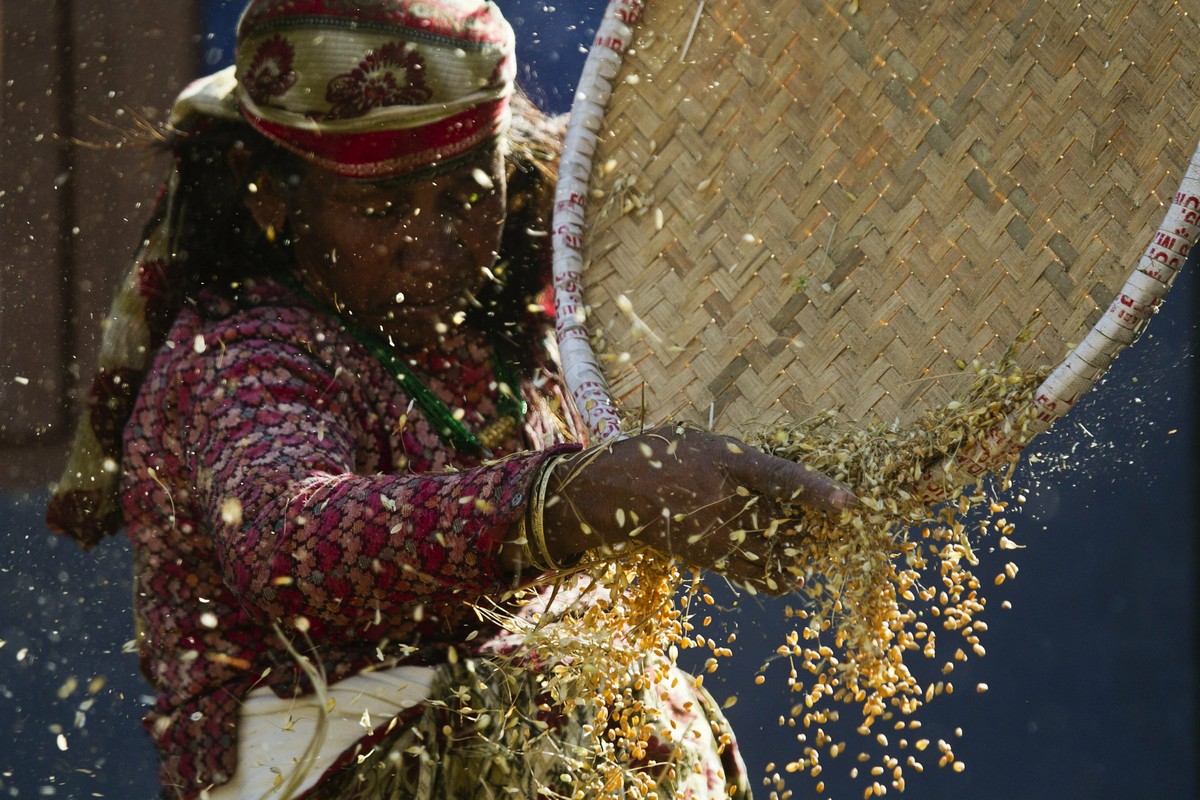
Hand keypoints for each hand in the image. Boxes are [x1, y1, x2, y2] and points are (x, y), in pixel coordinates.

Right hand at [540, 425, 856, 592]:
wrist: (617, 493)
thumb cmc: (662, 456)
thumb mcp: (703, 440)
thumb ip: (740, 457)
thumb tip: (779, 473)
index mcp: (727, 461)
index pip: (782, 478)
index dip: (817, 490)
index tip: (850, 503)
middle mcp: (726, 500)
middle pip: (786, 519)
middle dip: (805, 521)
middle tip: (816, 518)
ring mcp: (718, 533)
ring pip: (777, 548)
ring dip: (793, 545)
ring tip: (798, 540)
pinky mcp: (712, 558)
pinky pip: (758, 574)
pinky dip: (780, 577)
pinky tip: (794, 576)